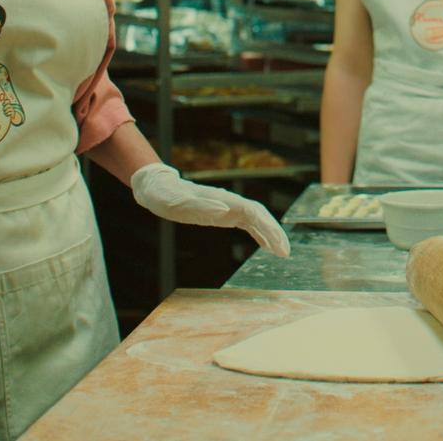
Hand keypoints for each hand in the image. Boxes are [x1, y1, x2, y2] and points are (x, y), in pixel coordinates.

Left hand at [131, 162, 290, 256]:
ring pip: (257, 220)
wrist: (157, 189)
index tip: (277, 244)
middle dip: (275, 232)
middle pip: (260, 215)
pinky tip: (266, 246)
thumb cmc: (165, 195)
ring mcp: (228, 207)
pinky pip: (248, 224)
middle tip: (286, 253)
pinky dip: (259, 234)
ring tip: (282, 253)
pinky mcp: (224, 214)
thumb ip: (200, 205)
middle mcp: (229, 202)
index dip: (267, 227)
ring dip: (270, 234)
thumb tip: (225, 209)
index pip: (253, 212)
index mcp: (222, 199)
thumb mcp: (177, 202)